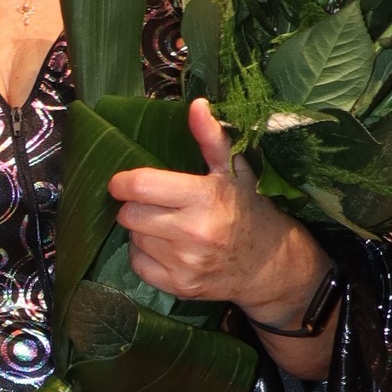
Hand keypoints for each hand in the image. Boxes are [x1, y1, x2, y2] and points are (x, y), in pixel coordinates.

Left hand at [109, 98, 334, 376]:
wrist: (269, 265)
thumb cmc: (246, 210)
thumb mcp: (233, 171)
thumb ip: (211, 138)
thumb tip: (196, 104)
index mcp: (204, 197)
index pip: (139, 186)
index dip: (122, 182)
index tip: (122, 182)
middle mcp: (193, 232)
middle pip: (129, 214)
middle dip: (135, 207)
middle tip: (153, 204)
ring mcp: (185, 263)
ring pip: (133, 238)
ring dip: (141, 230)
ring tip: (165, 225)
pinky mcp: (179, 287)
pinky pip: (137, 264)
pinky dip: (144, 255)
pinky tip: (165, 248)